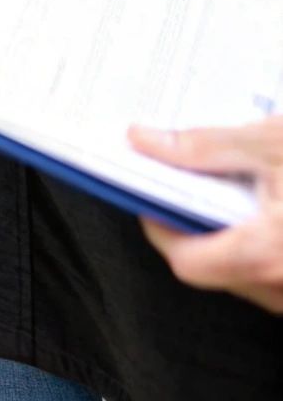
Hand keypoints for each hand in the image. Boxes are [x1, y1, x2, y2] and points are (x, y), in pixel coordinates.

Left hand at [130, 119, 282, 312]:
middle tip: (194, 188)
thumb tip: (147, 142)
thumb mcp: (274, 143)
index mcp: (266, 254)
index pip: (185, 261)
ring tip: (239, 194)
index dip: (161, 228)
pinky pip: (274, 274)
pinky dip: (263, 246)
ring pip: (246, 274)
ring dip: (234, 238)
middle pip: (213, 268)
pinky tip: (270, 210)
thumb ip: (207, 147)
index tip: (154, 198)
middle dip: (197, 228)